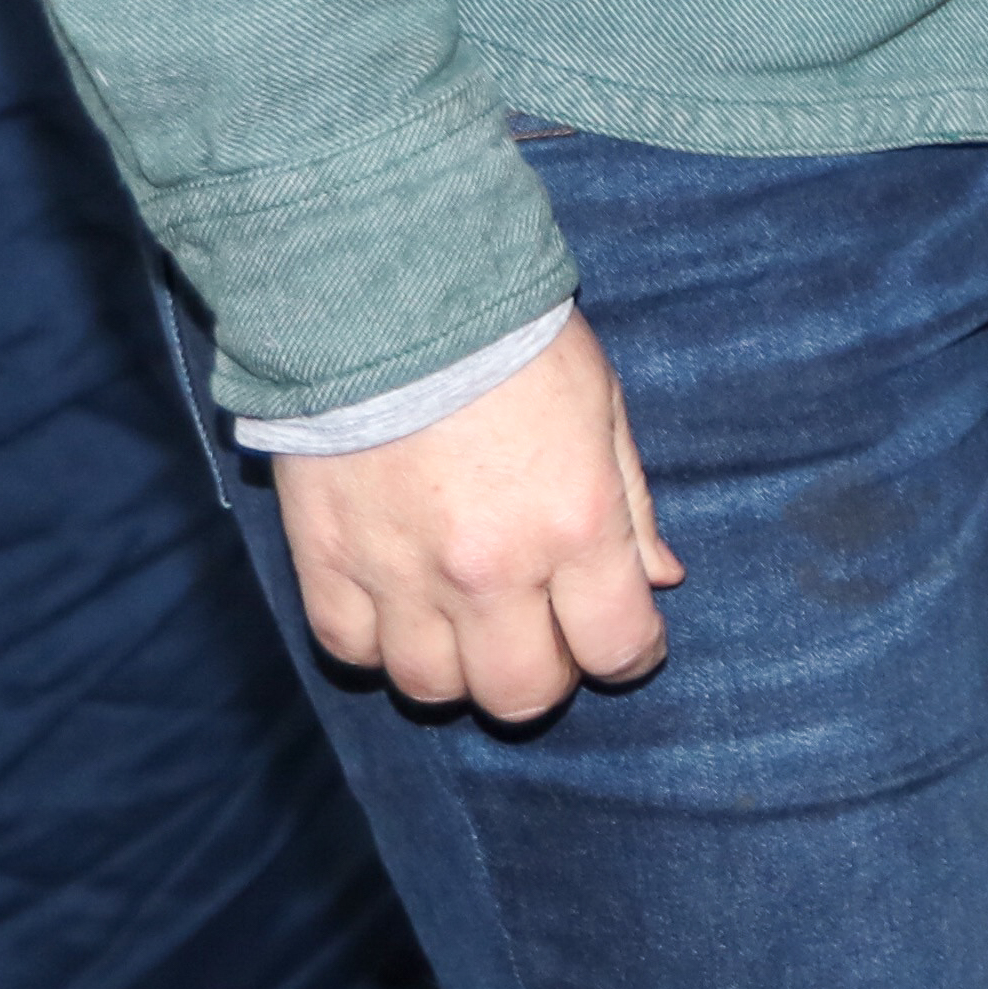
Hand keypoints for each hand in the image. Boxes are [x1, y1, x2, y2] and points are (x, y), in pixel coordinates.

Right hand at [267, 311, 680, 720]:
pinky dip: (377, 644)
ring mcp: (400, 575)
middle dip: (545, 676)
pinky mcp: (326, 564)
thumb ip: (632, 506)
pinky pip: (350, 650)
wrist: (387, 294)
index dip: (629, 655)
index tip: (623, 640)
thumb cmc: (511, 343)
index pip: (615, 649)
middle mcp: (489, 570)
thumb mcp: (602, 408)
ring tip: (467, 625)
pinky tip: (398, 608)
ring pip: (431, 687)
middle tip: (544, 636)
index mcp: (573, 526)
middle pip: (521, 694)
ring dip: (458, 669)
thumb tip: (661, 580)